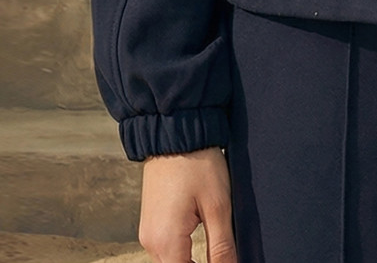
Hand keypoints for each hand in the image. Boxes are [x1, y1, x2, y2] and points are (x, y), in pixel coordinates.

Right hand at [138, 146, 236, 262]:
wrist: (175, 130)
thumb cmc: (197, 163)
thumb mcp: (218, 205)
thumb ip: (222, 246)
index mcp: (166, 242)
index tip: (225, 261)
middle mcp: (151, 242)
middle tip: (223, 255)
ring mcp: (148, 232)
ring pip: (171, 261)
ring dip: (190, 260)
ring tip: (215, 249)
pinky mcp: (150, 221)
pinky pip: (166, 247)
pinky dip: (182, 250)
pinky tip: (199, 238)